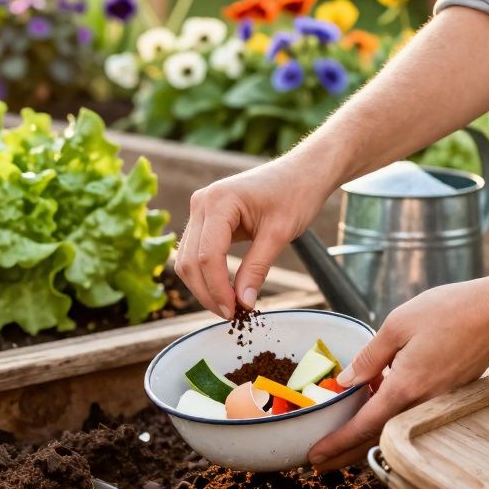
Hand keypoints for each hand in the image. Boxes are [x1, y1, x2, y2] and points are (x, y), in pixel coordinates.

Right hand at [176, 156, 333, 317]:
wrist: (302, 172)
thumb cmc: (296, 194)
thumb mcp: (280, 234)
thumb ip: (257, 268)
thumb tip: (243, 303)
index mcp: (218, 201)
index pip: (207, 255)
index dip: (217, 288)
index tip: (234, 311)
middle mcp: (201, 203)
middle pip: (190, 261)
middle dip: (207, 292)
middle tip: (231, 315)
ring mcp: (200, 210)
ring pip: (186, 260)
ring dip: (203, 287)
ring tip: (229, 307)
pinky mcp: (205, 219)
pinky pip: (195, 253)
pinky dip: (206, 275)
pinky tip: (224, 291)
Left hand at [307, 278, 488, 469]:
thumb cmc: (448, 311)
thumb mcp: (396, 325)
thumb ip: (368, 358)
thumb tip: (345, 382)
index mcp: (406, 388)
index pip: (363, 426)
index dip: (336, 444)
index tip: (314, 457)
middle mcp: (424, 404)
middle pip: (377, 439)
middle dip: (345, 454)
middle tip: (319, 463)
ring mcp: (439, 404)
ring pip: (395, 431)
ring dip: (367, 440)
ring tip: (341, 444)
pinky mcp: (450, 398)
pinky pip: (412, 418)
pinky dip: (390, 422)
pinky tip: (376, 410)